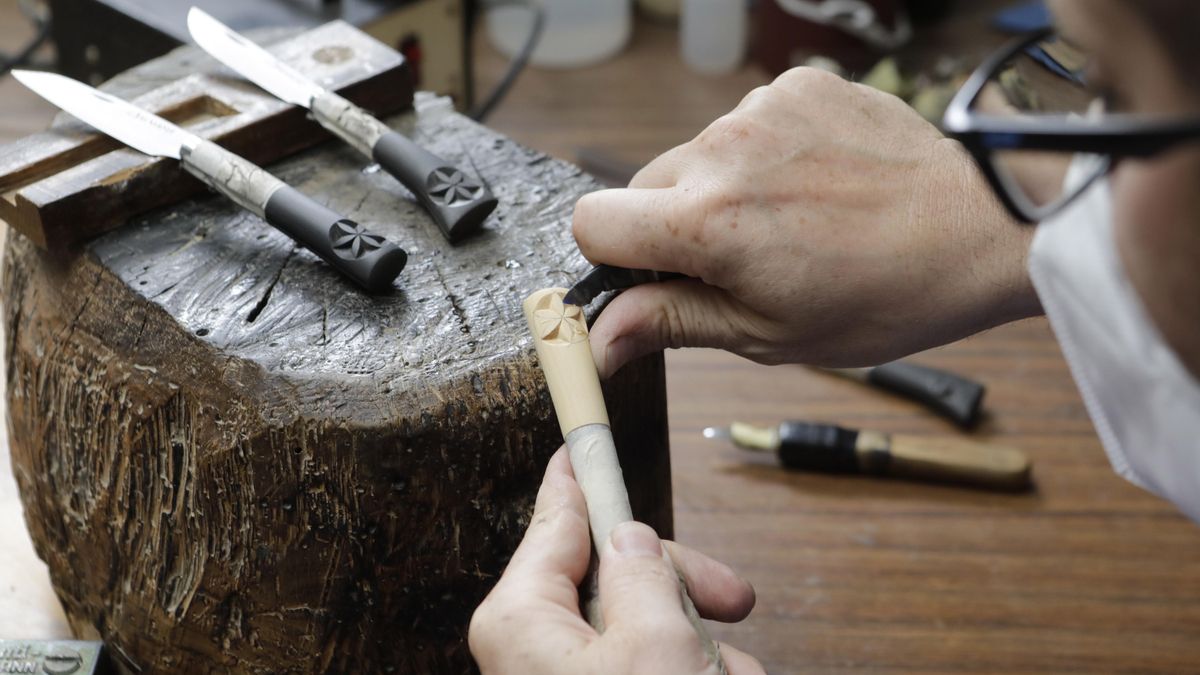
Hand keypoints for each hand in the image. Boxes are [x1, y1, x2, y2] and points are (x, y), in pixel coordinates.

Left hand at [469, 448, 762, 674]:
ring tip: (729, 671)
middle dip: (681, 591)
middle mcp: (534, 648)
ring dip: (699, 644)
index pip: (555, 522)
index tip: (577, 442)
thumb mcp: (655, 643)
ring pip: (643, 629)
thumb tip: (631, 537)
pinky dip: (691, 669)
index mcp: (521, 620)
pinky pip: (648, 666)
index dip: (579, 477)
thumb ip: (645, 576)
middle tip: (731, 595)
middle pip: (613, 578)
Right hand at [573, 67, 1040, 377]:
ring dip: (723, 188)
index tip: (655, 277)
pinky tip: (815, 184)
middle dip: (674, 226)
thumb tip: (599, 341)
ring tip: (795, 221)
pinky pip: (747, 123)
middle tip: (744, 261)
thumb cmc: (884, 295)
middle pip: (645, 187)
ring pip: (698, 155)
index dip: (613, 256)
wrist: (980, 229)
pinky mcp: (798, 86)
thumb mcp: (767, 332)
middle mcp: (723, 149)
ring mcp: (762, 108)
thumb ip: (671, 323)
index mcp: (707, 221)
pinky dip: (765, 154)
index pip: (593, 221)